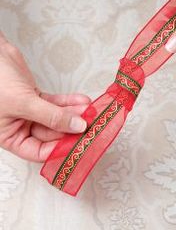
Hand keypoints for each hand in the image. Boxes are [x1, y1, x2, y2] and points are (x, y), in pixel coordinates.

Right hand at [0, 31, 90, 161]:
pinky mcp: (37, 97)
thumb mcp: (23, 103)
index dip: (59, 149)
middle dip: (71, 128)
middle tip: (89, 124)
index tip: (79, 143)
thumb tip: (77, 127)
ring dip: (73, 113)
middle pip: (52, 134)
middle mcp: (21, 127)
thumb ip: (51, 116)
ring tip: (90, 111)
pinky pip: (56, 103)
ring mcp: (30, 112)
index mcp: (11, 137)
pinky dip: (69, 102)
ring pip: (56, 117)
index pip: (39, 151)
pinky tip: (82, 102)